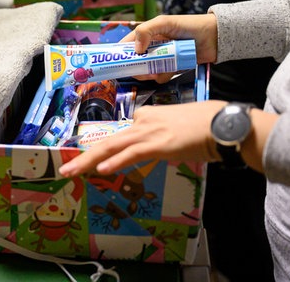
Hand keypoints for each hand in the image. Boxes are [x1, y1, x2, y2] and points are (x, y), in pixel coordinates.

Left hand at [59, 100, 226, 176]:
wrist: (223, 123)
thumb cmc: (206, 125)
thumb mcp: (178, 128)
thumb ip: (164, 136)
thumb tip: (161, 147)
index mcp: (147, 117)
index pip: (121, 135)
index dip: (103, 151)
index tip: (90, 162)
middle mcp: (143, 122)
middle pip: (108, 140)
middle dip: (85, 156)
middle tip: (65, 168)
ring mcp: (149, 132)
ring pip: (113, 147)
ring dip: (89, 161)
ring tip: (71, 171)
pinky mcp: (158, 144)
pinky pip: (132, 154)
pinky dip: (116, 162)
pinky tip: (102, 170)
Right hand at [121, 14, 217, 83]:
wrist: (213, 38)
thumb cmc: (189, 25)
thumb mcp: (164, 22)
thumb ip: (146, 31)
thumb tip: (135, 50)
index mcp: (147, 35)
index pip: (126, 45)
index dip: (119, 54)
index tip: (115, 63)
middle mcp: (151, 48)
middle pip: (134, 62)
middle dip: (137, 68)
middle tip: (143, 70)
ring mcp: (161, 59)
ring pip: (146, 72)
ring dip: (151, 73)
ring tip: (160, 69)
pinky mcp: (171, 69)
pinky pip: (160, 77)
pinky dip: (163, 76)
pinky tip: (171, 71)